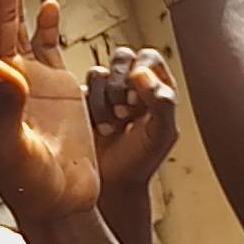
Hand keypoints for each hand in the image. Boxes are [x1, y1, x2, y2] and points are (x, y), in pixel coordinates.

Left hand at [0, 0, 99, 223]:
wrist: (57, 206)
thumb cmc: (28, 185)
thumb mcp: (11, 147)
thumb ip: (4, 105)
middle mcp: (2, 80)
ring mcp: (28, 82)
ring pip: (20, 26)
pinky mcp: (55, 90)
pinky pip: (49, 47)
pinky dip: (49, 24)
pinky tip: (50, 2)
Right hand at [88, 46, 177, 191]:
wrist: (111, 186)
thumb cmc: (141, 161)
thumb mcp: (161, 133)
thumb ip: (162, 101)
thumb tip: (141, 73)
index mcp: (157, 88)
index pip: (149, 58)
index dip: (141, 71)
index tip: (137, 97)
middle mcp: (131, 86)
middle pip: (122, 57)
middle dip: (120, 81)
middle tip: (125, 110)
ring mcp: (105, 94)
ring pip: (99, 72)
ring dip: (105, 99)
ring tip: (113, 126)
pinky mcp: (83, 104)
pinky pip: (81, 90)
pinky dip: (90, 108)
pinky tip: (99, 129)